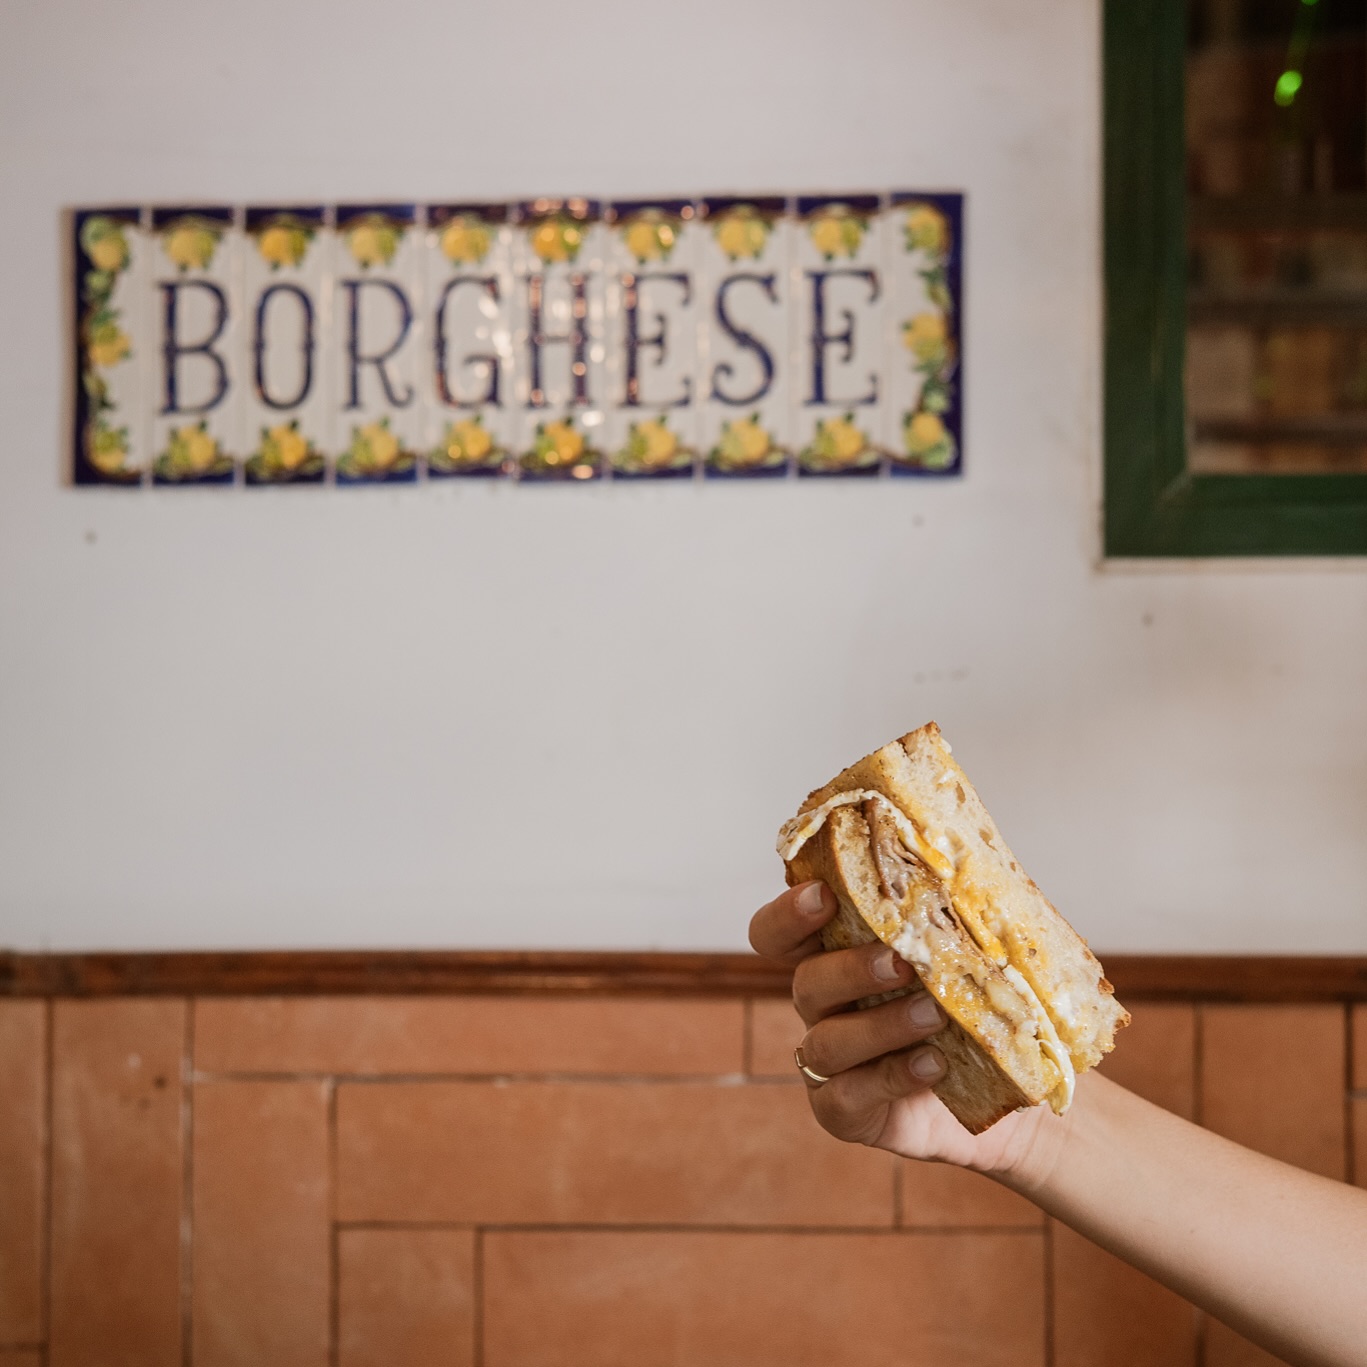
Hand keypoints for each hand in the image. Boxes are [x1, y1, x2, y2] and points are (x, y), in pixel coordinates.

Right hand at [749, 880, 1056, 1176]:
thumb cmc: (979, 1005)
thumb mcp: (969, 953)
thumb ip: (955, 912)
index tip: (822, 896)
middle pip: (805, 982)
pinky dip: (890, 1077)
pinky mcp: (845, 1110)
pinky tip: (932, 1065)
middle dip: (850, 969)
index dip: (788, 914)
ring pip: (825, 1041)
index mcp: (835, 955)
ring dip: (879, 1026)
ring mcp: (830, 1062)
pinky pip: (846, 1095)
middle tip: (900, 960)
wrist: (1010, 1092)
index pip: (780, 933)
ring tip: (933, 1014)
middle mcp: (823, 1006)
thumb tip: (973, 860)